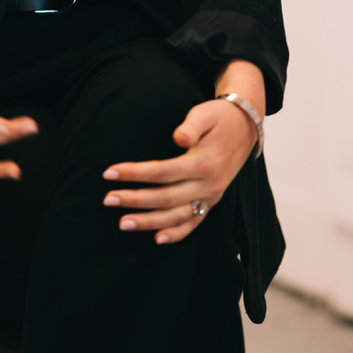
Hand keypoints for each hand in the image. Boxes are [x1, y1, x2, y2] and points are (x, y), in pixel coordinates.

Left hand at [101, 97, 257, 243]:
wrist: (245, 128)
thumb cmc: (218, 118)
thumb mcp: (205, 114)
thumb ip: (191, 126)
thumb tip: (178, 137)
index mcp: (204, 162)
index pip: (162, 172)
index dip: (135, 173)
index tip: (109, 173)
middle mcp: (208, 184)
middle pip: (165, 198)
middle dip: (134, 200)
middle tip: (107, 200)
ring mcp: (211, 196)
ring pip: (176, 216)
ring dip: (149, 222)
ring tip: (122, 223)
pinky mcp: (211, 202)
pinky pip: (194, 223)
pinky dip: (176, 233)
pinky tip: (157, 239)